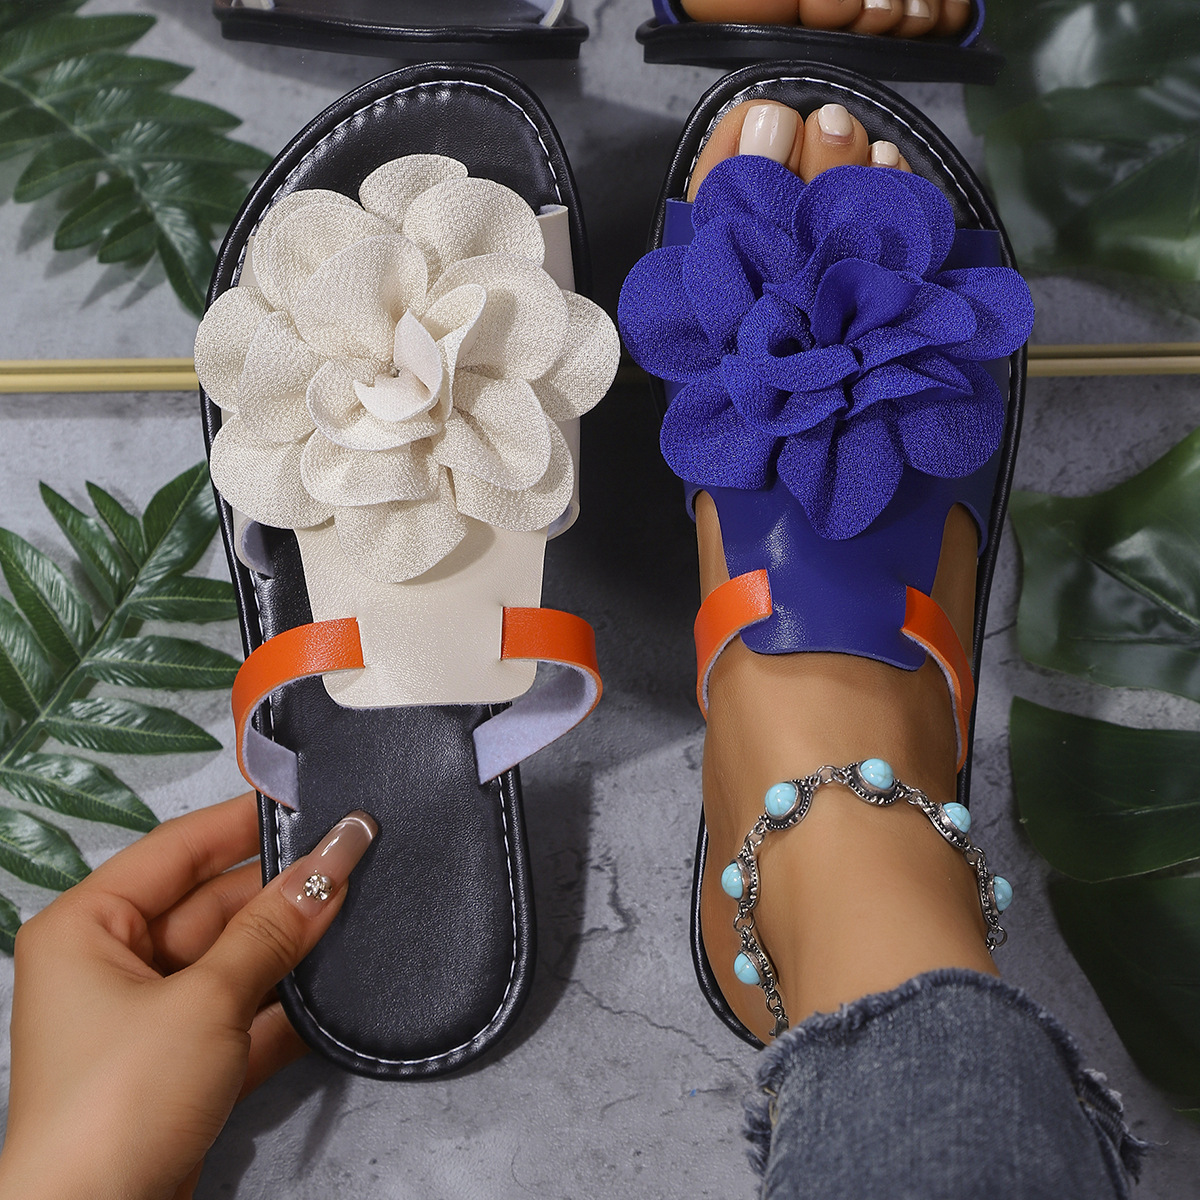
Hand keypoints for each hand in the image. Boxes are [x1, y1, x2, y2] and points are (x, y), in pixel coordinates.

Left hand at [0, 793, 375, 1199]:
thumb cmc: (124, 1096)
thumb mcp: (205, 999)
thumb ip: (274, 927)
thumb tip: (338, 858)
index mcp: (89, 925)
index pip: (179, 849)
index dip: (248, 822)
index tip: (317, 799)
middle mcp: (111, 962)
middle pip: (211, 906)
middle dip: (282, 891)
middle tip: (361, 858)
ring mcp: (146, 1018)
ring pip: (232, 960)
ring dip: (291, 948)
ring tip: (364, 909)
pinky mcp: (178, 1066)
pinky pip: (239, 1015)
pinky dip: (284, 1007)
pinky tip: (340, 987)